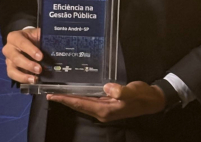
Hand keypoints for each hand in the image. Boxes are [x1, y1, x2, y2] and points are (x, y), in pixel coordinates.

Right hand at [2, 28, 42, 83]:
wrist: (28, 41)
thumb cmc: (32, 38)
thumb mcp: (37, 34)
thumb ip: (42, 37)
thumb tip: (53, 43)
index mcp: (14, 37)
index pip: (21, 43)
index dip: (30, 50)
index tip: (40, 57)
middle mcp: (8, 48)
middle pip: (15, 57)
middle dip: (28, 64)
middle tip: (39, 69)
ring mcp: (8, 60)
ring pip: (12, 69)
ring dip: (23, 75)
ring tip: (35, 79)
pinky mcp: (10, 68)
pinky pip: (12, 76)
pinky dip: (22, 79)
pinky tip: (32, 81)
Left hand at [46, 81, 166, 122]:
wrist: (152, 99)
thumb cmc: (142, 96)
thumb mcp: (132, 92)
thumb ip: (120, 91)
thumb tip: (106, 88)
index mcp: (105, 110)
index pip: (81, 104)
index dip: (66, 100)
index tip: (51, 96)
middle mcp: (102, 111)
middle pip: (78, 105)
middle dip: (63, 99)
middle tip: (48, 93)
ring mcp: (104, 108)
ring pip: (82, 103)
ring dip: (70, 98)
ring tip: (57, 91)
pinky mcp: (106, 104)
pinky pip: (88, 100)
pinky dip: (79, 96)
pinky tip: (74, 90)